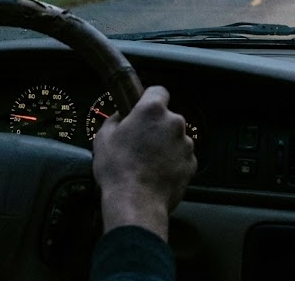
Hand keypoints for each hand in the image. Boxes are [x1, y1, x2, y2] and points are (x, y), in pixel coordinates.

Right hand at [92, 86, 195, 240]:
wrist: (135, 203)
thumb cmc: (118, 170)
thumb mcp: (103, 137)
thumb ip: (115, 120)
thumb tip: (120, 118)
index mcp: (152, 111)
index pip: (158, 90)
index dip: (148, 98)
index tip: (142, 107)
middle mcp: (173, 123)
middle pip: (166, 117)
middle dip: (155, 127)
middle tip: (138, 141)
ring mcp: (185, 144)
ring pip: (174, 138)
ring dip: (164, 145)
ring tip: (146, 161)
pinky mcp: (191, 164)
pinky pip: (180, 157)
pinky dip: (171, 162)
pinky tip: (155, 172)